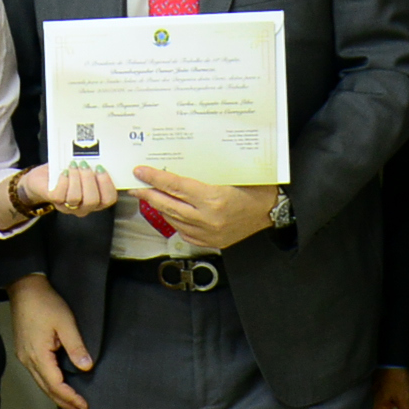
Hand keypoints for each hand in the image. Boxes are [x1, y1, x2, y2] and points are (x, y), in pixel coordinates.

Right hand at [8, 273, 92, 408]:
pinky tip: (57, 389)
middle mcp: (28, 360)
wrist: (24, 288)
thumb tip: (86, 368)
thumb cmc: (45, 303)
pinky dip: (50, 386)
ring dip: (56, 397)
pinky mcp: (25, 351)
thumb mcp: (66, 323)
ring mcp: (24, 356)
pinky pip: (38, 375)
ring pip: (41, 384)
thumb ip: (76, 347)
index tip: (84, 406)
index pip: (55, 384)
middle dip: (63, 404)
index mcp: (38, 355)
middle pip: (47, 389)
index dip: (70, 397)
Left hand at [23, 163, 119, 218]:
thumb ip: (92, 166)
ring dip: (75, 179)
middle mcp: (83, 207)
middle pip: (92, 201)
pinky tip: (64, 172)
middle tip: (84, 164)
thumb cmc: (66, 171)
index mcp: (96, 199)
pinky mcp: (54, 201)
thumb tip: (98, 154)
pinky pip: (60, 195)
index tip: (101, 168)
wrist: (42, 179)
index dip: (107, 184)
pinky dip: (63, 181)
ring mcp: (68, 206)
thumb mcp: (82, 169)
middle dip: (89, 180)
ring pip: (75, 198)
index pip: (109, 199)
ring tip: (73, 165)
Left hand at [132, 167, 278, 248]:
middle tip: (135, 186)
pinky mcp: (210, 242)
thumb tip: (177, 166)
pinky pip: (184, 231)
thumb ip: (205, 173)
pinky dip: (175, 220)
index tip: (140, 172)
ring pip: (174, 219)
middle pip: (168, 205)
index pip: (175, 186)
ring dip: (159, 207)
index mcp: (213, 198)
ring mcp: (208, 233)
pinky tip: (170, 211)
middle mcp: (207, 218)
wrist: (272, 211)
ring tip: (149, 196)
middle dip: (149, 194)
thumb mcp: (231, 173)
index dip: (155, 178)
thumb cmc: (255, 186)